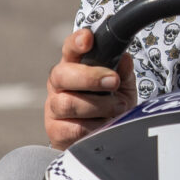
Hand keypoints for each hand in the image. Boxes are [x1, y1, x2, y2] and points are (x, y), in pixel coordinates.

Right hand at [45, 26, 136, 151]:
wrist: (102, 140)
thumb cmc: (111, 106)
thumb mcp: (123, 87)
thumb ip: (123, 72)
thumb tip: (124, 59)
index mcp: (74, 66)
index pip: (70, 48)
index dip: (76, 42)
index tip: (88, 39)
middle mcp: (59, 85)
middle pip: (62, 74)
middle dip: (90, 77)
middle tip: (113, 81)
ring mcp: (54, 108)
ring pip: (69, 103)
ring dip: (98, 106)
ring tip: (117, 108)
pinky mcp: (55, 131)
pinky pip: (74, 128)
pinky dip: (95, 127)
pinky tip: (105, 125)